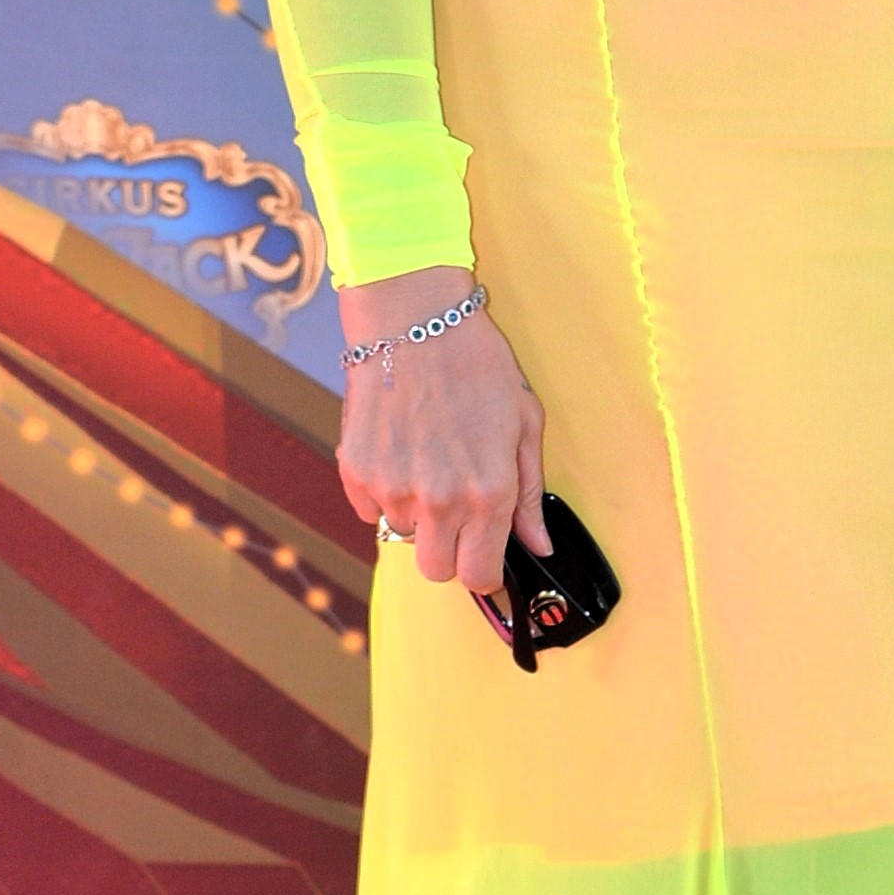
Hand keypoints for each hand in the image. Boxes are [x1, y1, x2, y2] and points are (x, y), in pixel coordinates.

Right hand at [336, 266, 550, 593]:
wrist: (412, 319)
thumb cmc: (476, 363)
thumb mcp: (525, 423)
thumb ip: (530, 494)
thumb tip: (538, 545)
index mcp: (488, 493)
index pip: (480, 575)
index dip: (486, 574)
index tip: (487, 562)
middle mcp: (438, 501)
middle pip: (437, 571)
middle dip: (450, 552)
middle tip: (459, 513)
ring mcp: (391, 489)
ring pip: (403, 535)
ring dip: (418, 515)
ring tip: (430, 460)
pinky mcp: (355, 473)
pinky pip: (370, 509)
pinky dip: (385, 493)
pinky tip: (402, 450)